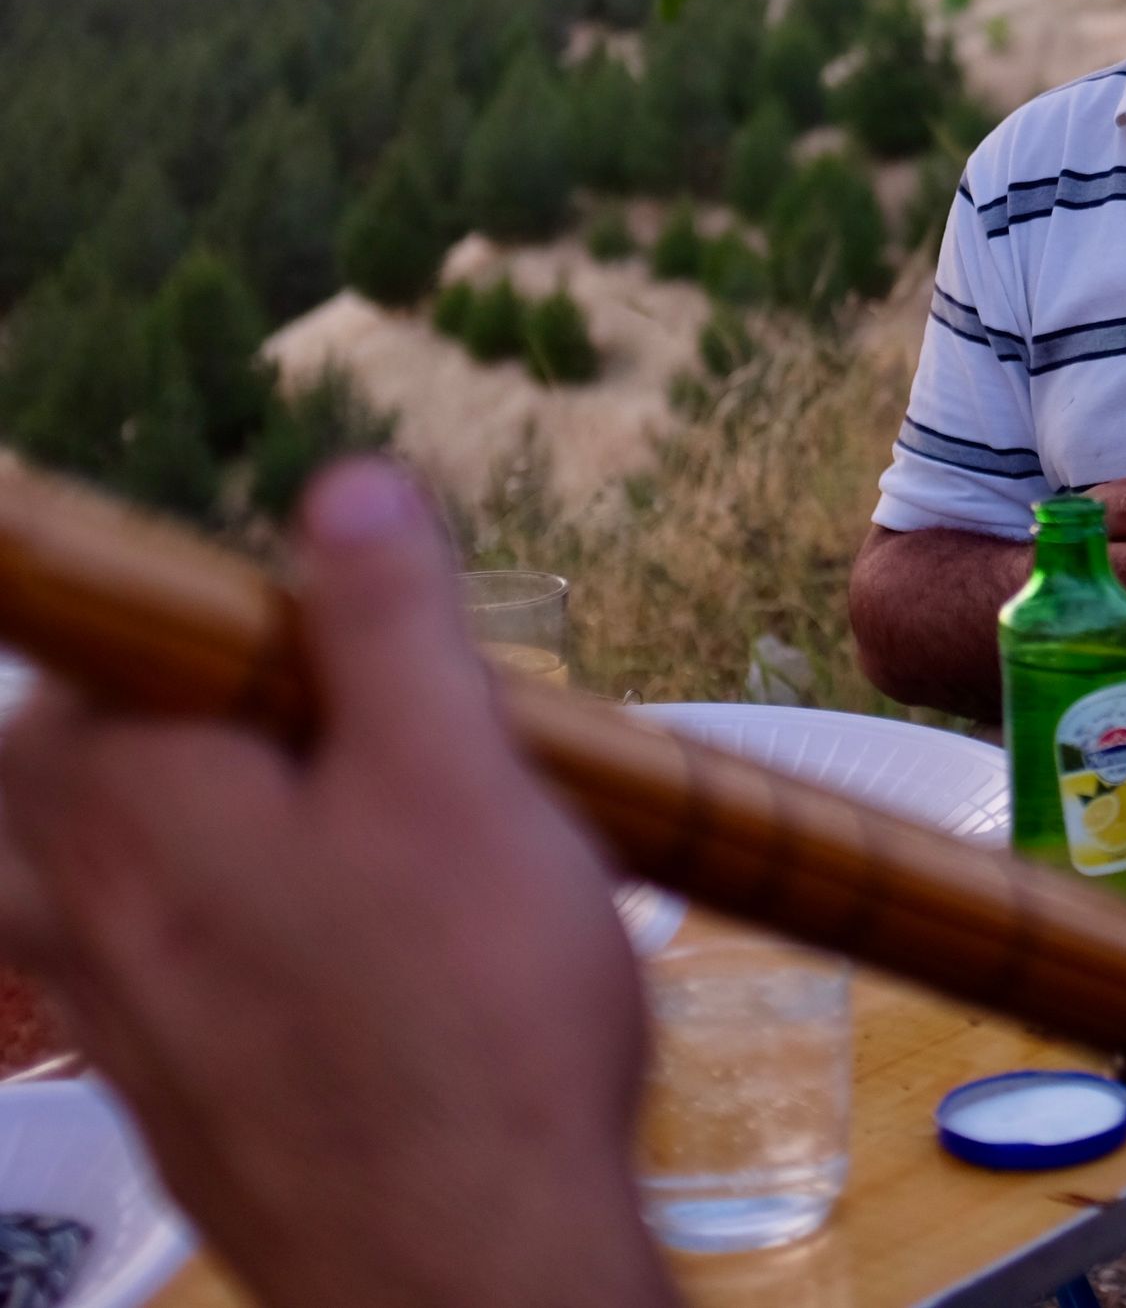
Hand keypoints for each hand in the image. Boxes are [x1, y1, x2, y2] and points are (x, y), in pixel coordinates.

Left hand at [0, 462, 675, 1307]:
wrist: (461, 1271)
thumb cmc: (471, 1012)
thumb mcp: (460, 771)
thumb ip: (386, 620)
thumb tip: (343, 484)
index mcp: (118, 786)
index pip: (101, 630)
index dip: (214, 607)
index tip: (328, 620)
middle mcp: (66, 890)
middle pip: (71, 744)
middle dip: (186, 708)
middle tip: (341, 716)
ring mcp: (99, 1003)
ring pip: (90, 857)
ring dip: (186, 817)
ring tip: (337, 821)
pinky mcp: (155, 1086)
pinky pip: (137, 959)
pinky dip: (211, 922)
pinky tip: (340, 946)